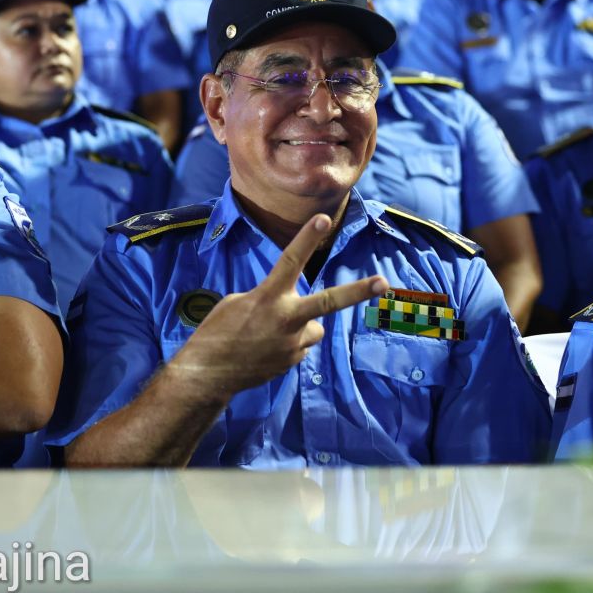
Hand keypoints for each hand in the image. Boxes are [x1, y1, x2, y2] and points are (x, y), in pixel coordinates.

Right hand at [166, 214, 387, 401]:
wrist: (208, 374)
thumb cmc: (218, 331)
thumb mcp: (239, 302)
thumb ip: (271, 298)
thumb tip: (293, 310)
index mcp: (267, 297)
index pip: (290, 261)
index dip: (307, 238)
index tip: (323, 218)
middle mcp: (286, 319)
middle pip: (328, 301)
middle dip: (358, 291)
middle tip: (383, 282)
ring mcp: (292, 343)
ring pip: (311, 327)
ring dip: (298, 327)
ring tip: (269, 335)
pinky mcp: (293, 361)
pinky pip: (300, 345)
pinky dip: (288, 344)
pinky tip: (266, 349)